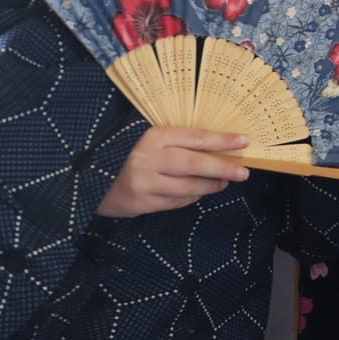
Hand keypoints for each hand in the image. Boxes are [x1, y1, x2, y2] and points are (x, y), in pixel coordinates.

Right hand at [96, 126, 248, 216]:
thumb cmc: (131, 155)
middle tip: (243, 173)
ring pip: (189, 188)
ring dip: (210, 186)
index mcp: (153, 136)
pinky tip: (198, 192)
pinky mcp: (143, 203)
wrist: (94, 180)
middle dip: (223, 168)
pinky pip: (177, 202)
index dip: (222, 140)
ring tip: (223, 182)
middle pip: (195, 163)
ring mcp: (145, 183)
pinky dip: (191, 198)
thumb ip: (179, 142)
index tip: (244, 141)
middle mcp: (148, 158)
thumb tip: (219, 148)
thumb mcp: (152, 141)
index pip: (195, 137)